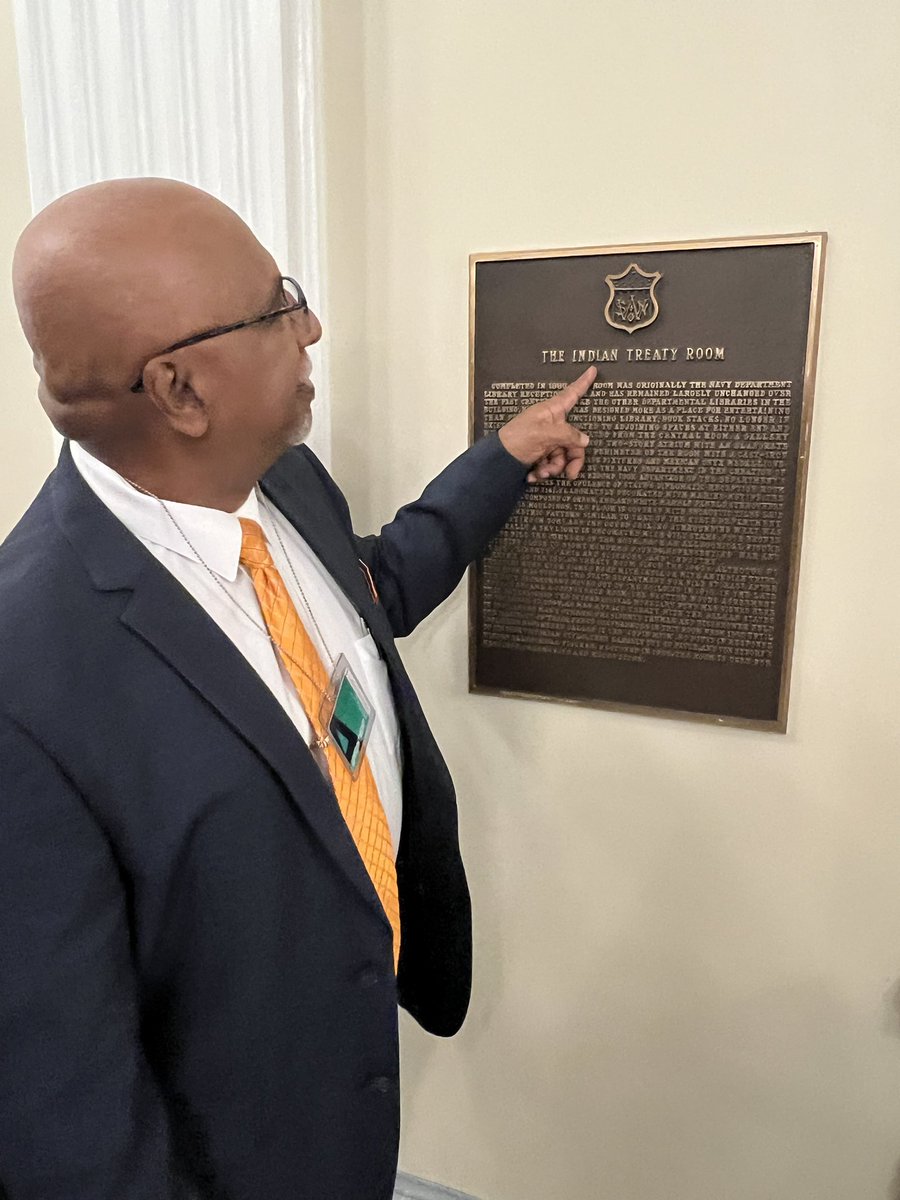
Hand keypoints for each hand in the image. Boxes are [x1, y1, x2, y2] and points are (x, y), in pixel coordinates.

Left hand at [497, 366, 594, 482]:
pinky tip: (534, 475)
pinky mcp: (541, 452)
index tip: (593, 369)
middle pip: (574, 439)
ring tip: (542, 473)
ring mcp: (547, 439)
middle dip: (572, 459)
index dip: (583, 382)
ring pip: (564, 455)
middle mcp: (552, 424)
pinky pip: (552, 463)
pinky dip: (545, 471)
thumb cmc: (517, 438)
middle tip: (570, 475)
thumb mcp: (544, 434)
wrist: (498, 459)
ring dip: (555, 468)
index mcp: (552, 410)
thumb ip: (567, 435)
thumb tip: (584, 441)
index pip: (572, 393)